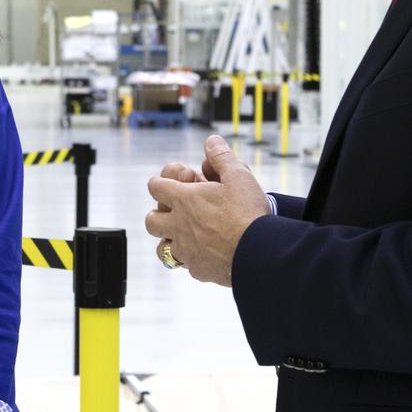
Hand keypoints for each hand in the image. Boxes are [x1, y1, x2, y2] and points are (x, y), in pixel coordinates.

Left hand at [145, 135, 270, 284]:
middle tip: (181, 210)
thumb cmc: (248, 213)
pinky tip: (208, 252)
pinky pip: (185, 264)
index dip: (164, 180)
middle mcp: (178, 226)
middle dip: (160, 212)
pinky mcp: (198, 270)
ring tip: (189, 234)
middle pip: (151, 219)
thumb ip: (221, 157)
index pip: (155, 186)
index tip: (182, 181)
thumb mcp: (238, 176)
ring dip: (170, 239)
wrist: (260, 252)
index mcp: (184, 200)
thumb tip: (211, 142)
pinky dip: (192, 258)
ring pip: (161, 247)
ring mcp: (186, 251)